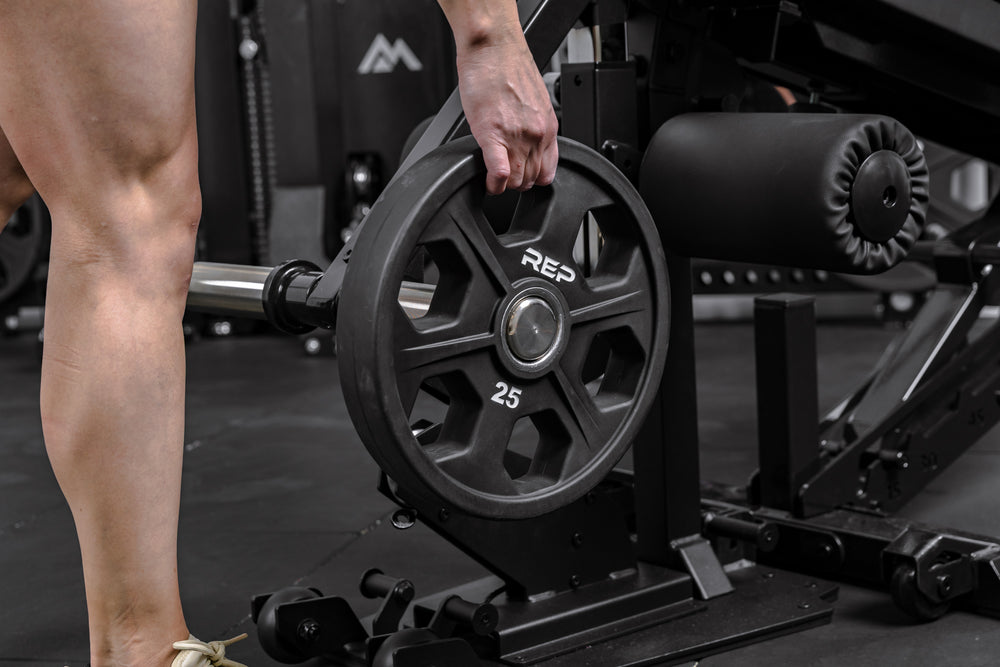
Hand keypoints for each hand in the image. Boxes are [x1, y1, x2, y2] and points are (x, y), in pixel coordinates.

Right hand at [438, 1, 557, 193]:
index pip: (547, 173)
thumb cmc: (507, 67)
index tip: (521, 177)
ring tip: (493, 177)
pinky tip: (488, 181)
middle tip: (503, 175)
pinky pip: (499, 173)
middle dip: (515, 183)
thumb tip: (524, 145)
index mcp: (548, 127)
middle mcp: (536, 134)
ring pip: (515, 182)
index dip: (532, 180)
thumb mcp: (533, 102)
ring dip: (503, 185)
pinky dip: (493, 183)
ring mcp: (516, 136)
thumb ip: (533, 127)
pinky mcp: (493, 134)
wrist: (493, 46)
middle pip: (530, 180)